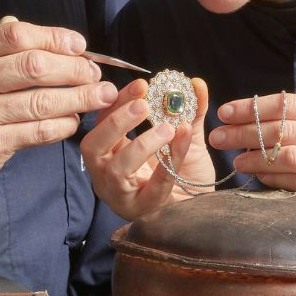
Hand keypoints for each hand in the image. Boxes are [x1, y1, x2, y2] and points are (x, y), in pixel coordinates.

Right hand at [0, 17, 117, 205]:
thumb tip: (36, 31)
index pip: (15, 35)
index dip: (54, 37)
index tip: (79, 45)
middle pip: (33, 67)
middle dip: (74, 68)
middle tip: (95, 73)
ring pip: (41, 102)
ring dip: (79, 97)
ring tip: (100, 95)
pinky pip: (37, 132)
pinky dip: (63, 125)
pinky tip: (74, 120)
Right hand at [79, 76, 212, 221]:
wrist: (202, 209)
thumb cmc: (185, 174)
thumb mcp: (185, 137)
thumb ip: (190, 111)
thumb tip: (196, 84)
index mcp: (111, 152)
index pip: (103, 120)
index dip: (118, 101)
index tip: (141, 84)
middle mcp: (107, 174)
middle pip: (93, 146)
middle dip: (116, 122)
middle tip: (144, 105)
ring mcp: (121, 195)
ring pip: (116, 170)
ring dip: (141, 144)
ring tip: (168, 128)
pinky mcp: (143, 211)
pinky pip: (151, 188)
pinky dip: (166, 164)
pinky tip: (179, 143)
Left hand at [211, 94, 295, 293]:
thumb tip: (259, 118)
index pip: (291, 103)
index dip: (254, 106)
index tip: (225, 110)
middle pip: (286, 127)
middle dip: (245, 131)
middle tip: (218, 136)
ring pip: (291, 155)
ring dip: (256, 157)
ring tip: (234, 159)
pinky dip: (274, 180)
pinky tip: (257, 178)